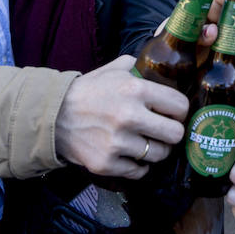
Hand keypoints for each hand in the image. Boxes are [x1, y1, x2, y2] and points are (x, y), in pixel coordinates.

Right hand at [55, 56, 188, 178]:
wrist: (54, 116)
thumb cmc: (89, 92)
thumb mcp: (113, 70)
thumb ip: (138, 66)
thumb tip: (162, 62)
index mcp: (135, 90)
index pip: (179, 105)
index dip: (180, 110)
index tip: (174, 113)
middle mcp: (129, 116)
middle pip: (175, 134)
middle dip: (172, 133)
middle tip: (165, 131)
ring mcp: (118, 143)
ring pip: (159, 155)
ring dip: (156, 150)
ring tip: (147, 142)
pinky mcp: (107, 163)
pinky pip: (139, 171)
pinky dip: (138, 166)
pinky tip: (131, 154)